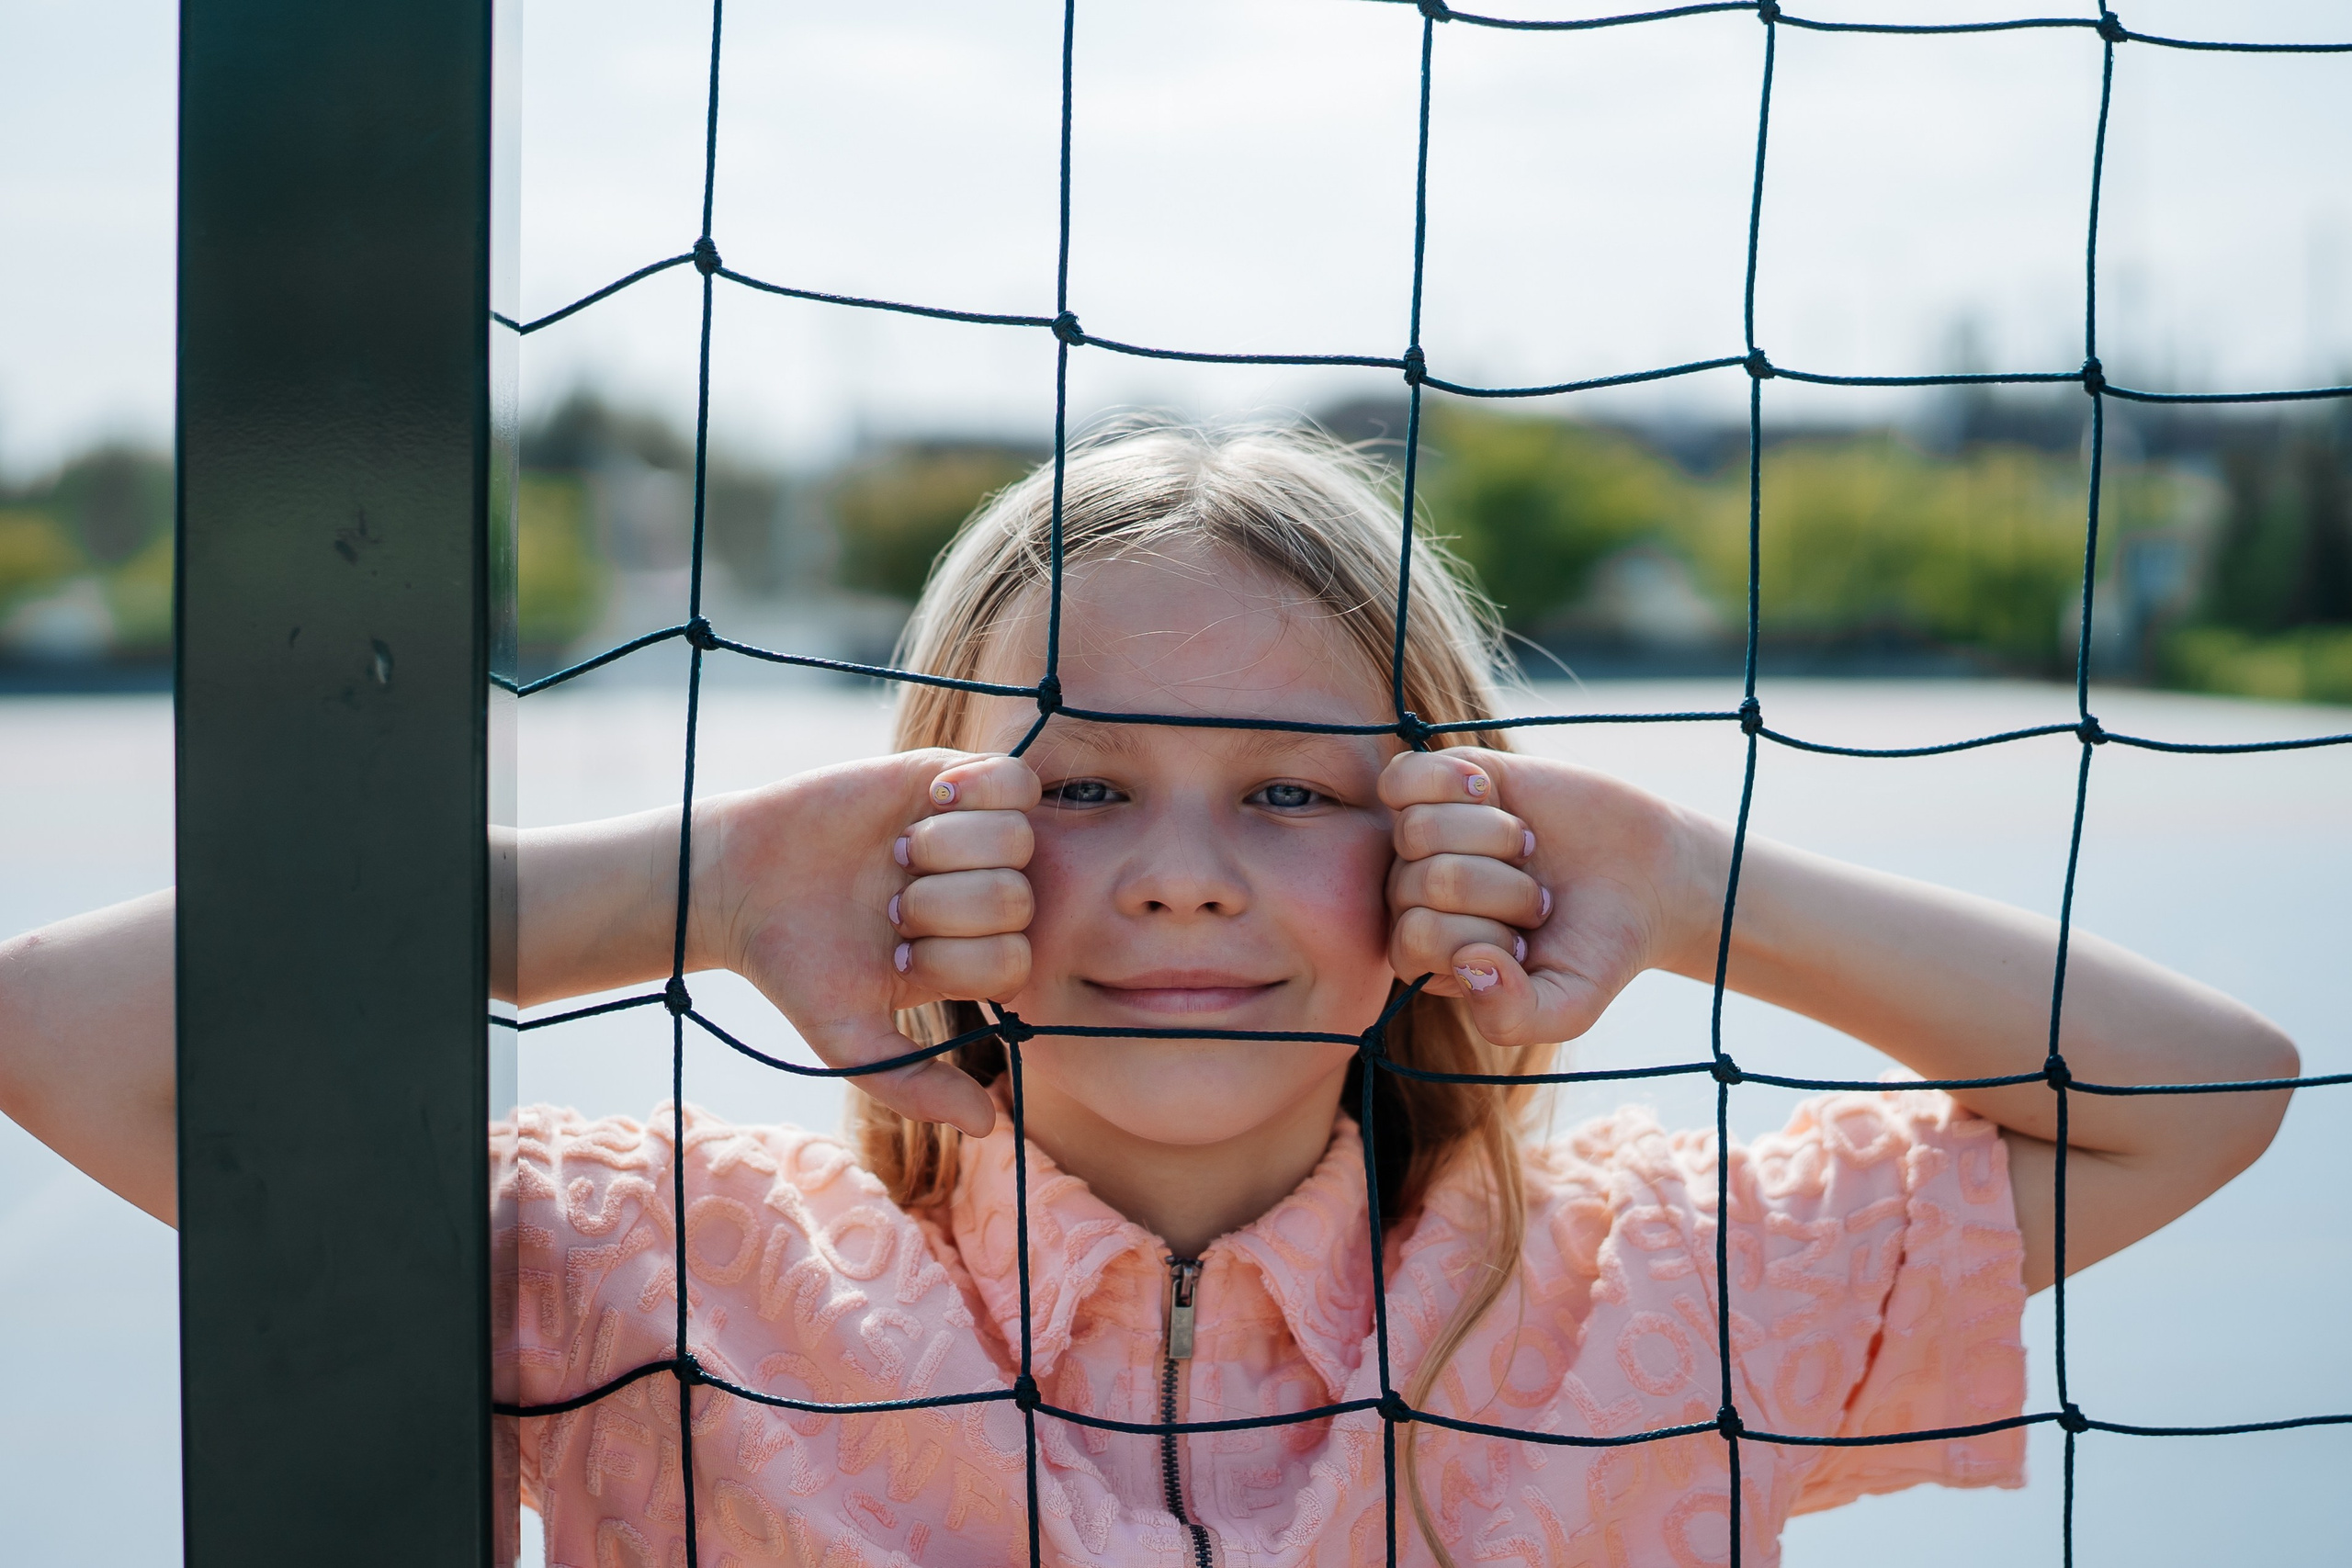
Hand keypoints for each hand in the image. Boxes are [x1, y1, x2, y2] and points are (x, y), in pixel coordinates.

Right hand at [696, 750, 1038, 1136]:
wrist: (740, 885)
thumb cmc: (797, 966)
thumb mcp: (850, 1041)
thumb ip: (915, 1086)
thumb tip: (987, 1125)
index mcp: (971, 956)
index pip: (1013, 962)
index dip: (952, 962)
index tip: (893, 954)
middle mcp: (982, 894)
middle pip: (1018, 900)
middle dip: (946, 907)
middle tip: (892, 901)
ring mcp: (971, 834)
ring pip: (1019, 840)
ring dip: (951, 850)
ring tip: (901, 854)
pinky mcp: (951, 777)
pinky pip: (1014, 778)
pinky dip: (976, 792)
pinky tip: (928, 806)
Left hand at [1381, 747, 1709, 1046]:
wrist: (1648, 880)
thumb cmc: (1599, 948)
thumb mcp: (1566, 1007)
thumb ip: (1511, 1017)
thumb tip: (1466, 965)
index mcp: (1427, 954)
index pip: (1415, 941)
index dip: (1482, 937)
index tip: (1528, 941)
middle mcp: (1415, 895)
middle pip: (1421, 882)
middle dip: (1498, 890)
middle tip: (1538, 896)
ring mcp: (1429, 837)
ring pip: (1417, 829)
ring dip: (1493, 838)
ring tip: (1527, 849)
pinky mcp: (1448, 783)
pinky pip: (1402, 776)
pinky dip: (1447, 781)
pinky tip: (1489, 792)